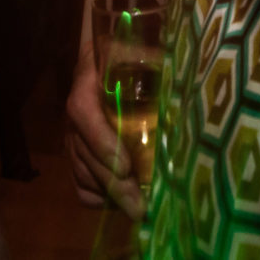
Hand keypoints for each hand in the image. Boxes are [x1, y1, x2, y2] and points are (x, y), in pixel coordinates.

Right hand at [65, 37, 142, 217]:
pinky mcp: (76, 154)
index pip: (83, 112)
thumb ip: (155, 60)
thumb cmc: (130, 51)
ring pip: (82, 172)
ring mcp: (73, 136)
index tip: (126, 167)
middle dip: (114, 184)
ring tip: (139, 209)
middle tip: (140, 207)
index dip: (102, 142)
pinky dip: (99, 198)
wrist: (106, 56)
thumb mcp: (141, 50)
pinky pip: (80, 184)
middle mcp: (75, 112)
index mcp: (87, 80)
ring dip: (109, 195)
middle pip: (85, 154)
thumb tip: (187, 76)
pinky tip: (122, 204)